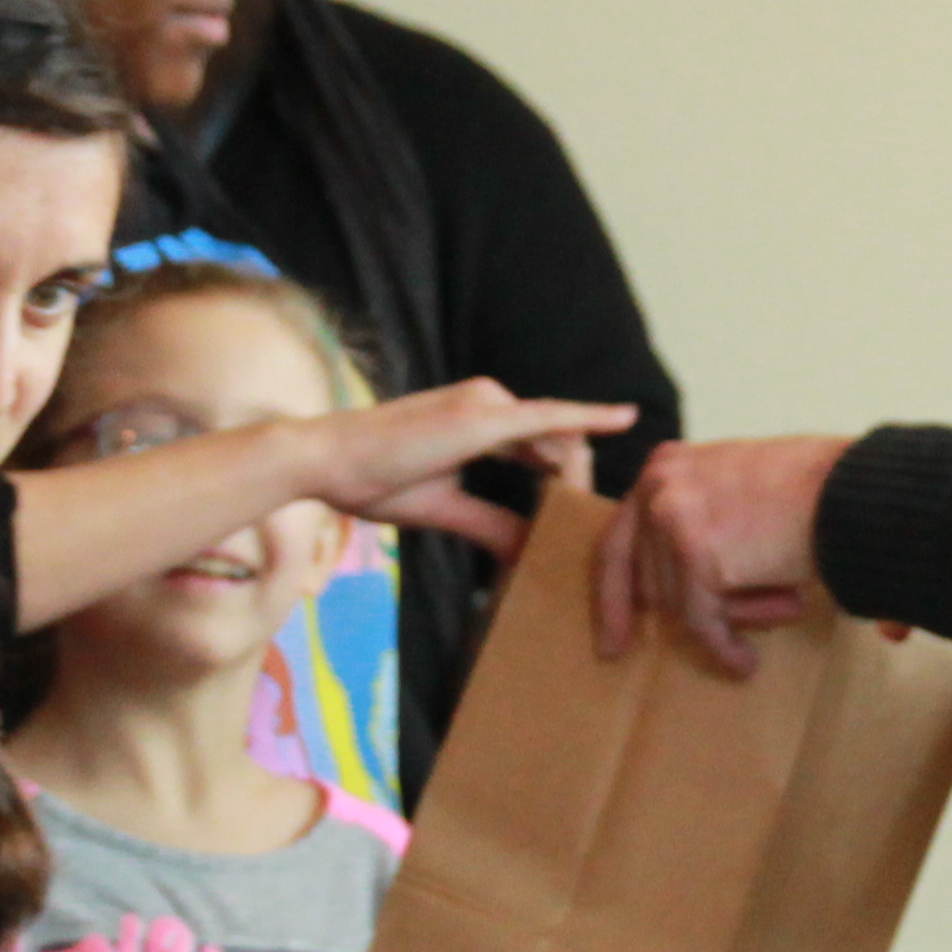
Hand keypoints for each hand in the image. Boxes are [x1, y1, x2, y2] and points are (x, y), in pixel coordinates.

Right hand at [317, 381, 637, 557]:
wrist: (328, 460)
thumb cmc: (373, 480)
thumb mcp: (444, 507)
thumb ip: (490, 522)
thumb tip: (525, 550)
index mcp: (477, 419)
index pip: (537, 443)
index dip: (564, 469)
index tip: (589, 496)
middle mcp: (488, 400)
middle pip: (555, 438)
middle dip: (574, 477)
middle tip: (583, 523)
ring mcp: (487, 402)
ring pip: (556, 433)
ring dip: (574, 471)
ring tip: (581, 511)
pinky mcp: (485, 414)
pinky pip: (549, 417)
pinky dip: (586, 421)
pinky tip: (623, 418)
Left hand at [590, 435, 850, 674]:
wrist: (852, 490)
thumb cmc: (813, 493)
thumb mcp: (735, 488)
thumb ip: (698, 521)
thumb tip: (668, 594)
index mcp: (665, 466)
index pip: (618, 542)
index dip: (613, 598)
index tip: (613, 643)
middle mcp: (658, 485)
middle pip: (651, 581)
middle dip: (701, 609)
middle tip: (747, 626)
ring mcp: (673, 516)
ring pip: (679, 604)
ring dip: (731, 616)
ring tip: (784, 604)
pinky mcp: (697, 552)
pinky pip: (702, 621)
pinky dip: (724, 647)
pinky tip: (745, 662)